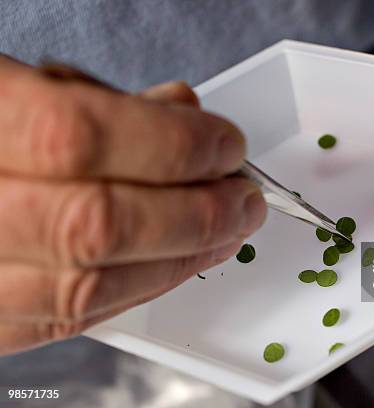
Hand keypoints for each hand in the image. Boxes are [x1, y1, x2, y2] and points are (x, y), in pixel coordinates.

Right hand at [0, 57, 265, 354]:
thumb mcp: (21, 86)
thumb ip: (97, 99)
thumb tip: (181, 111)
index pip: (80, 139)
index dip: (173, 146)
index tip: (226, 145)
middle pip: (98, 224)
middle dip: (197, 211)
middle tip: (244, 197)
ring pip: (91, 287)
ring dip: (183, 258)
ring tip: (228, 231)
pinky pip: (73, 320)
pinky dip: (143, 288)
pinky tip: (180, 262)